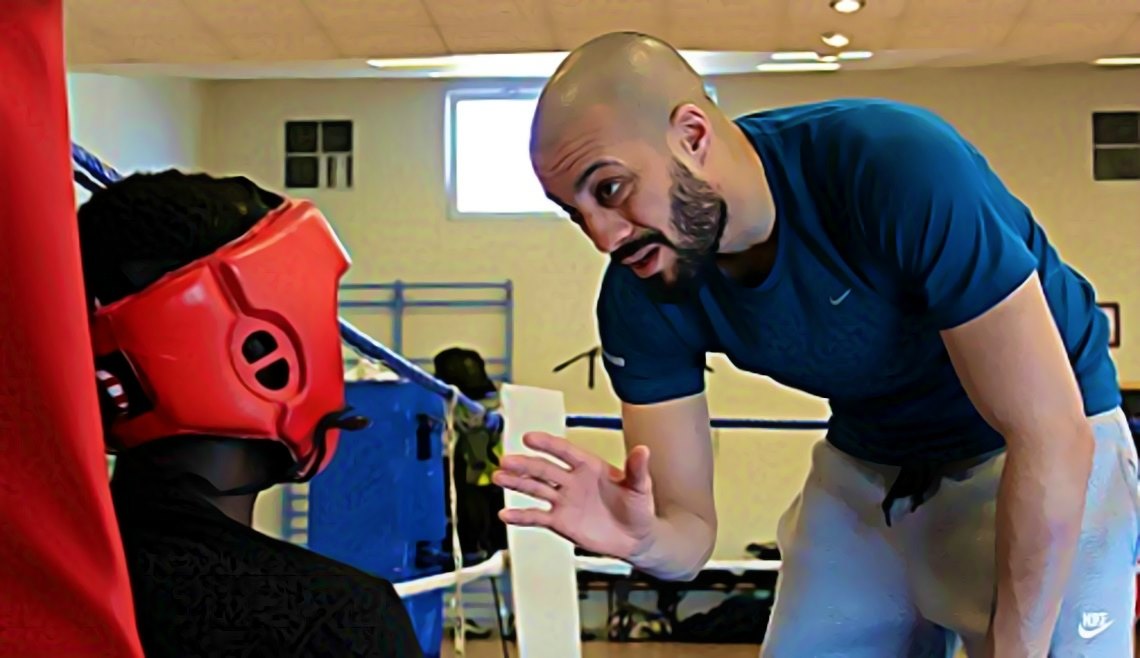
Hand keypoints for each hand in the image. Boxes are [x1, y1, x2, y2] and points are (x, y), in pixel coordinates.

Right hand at [491, 431, 656, 560]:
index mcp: (589, 467)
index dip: (547, 445)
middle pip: (544, 469)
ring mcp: (564, 500)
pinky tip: (506, 515)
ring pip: (535, 489)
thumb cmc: (638, 508)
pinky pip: (536, 517)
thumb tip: (643, 450)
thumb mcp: (640, 487)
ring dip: (517, 483)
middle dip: (525, 465)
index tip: (529, 438)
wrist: (636, 538)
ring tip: (499, 477)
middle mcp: (572, 480)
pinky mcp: (560, 521)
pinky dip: (521, 516)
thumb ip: (637, 469)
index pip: (564, 452)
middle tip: (507, 460)